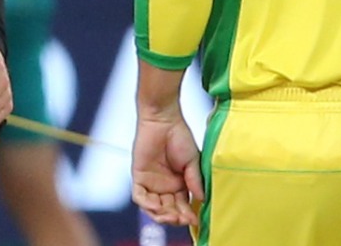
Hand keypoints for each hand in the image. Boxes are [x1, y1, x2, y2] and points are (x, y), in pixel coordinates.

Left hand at [132, 111, 202, 226]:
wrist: (163, 119)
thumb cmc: (180, 136)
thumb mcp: (192, 161)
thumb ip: (195, 180)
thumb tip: (202, 200)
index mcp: (179, 183)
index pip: (182, 205)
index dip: (188, 214)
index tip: (195, 220)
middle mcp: (165, 186)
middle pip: (168, 210)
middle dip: (176, 217)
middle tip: (183, 219)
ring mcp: (151, 182)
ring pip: (154, 207)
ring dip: (162, 214)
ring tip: (171, 215)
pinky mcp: (138, 176)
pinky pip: (140, 196)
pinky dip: (147, 204)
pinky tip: (156, 207)